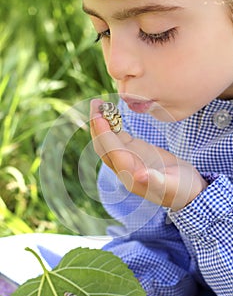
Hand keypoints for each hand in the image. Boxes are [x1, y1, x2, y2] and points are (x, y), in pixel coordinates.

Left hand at [90, 99, 207, 210]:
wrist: (187, 191)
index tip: (99, 116)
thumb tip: (140, 176)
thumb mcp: (172, 185)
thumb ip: (156, 181)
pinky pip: (117, 137)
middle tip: (95, 104)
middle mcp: (124, 167)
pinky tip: (111, 112)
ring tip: (99, 104)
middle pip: (103, 146)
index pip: (112, 152)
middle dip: (97, 126)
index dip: (104, 135)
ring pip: (108, 140)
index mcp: (130, 175)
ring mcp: (127, 158)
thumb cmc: (181, 190)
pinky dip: (112, 124)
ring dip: (102, 123)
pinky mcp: (134, 151)